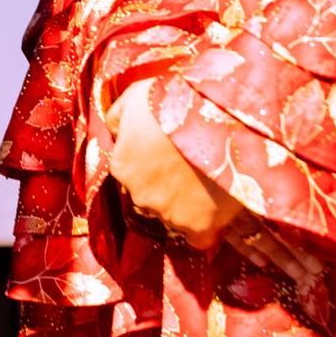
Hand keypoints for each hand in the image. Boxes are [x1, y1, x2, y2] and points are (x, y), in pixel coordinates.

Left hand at [109, 90, 321, 283]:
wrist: (219, 118)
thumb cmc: (174, 103)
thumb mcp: (133, 97)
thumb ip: (116, 118)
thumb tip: (116, 133)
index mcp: (122, 165)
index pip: (129, 172)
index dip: (148, 162)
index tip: (166, 153)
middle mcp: (139, 195)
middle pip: (148, 197)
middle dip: (163, 185)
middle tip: (187, 167)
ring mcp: (169, 214)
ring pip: (171, 217)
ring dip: (183, 205)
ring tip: (205, 183)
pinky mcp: (200, 227)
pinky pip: (198, 238)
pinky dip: (204, 228)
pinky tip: (214, 211)